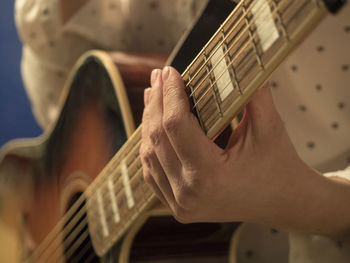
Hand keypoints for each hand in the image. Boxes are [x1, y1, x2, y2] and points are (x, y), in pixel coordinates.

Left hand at [139, 66, 349, 236]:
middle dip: (156, 103)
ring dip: (149, 123)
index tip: (171, 72)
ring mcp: (179, 204)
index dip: (171, 94)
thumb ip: (252, 93)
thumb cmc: (278, 166)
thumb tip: (237, 60)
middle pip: (158, 138)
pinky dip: (151, 147)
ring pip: (149, 155)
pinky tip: (153, 127)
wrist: (282, 202)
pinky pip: (152, 172)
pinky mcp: (177, 206)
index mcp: (210, 175)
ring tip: (154, 96)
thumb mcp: (270, 127)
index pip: (176, 125)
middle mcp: (188, 193)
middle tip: (160, 76)